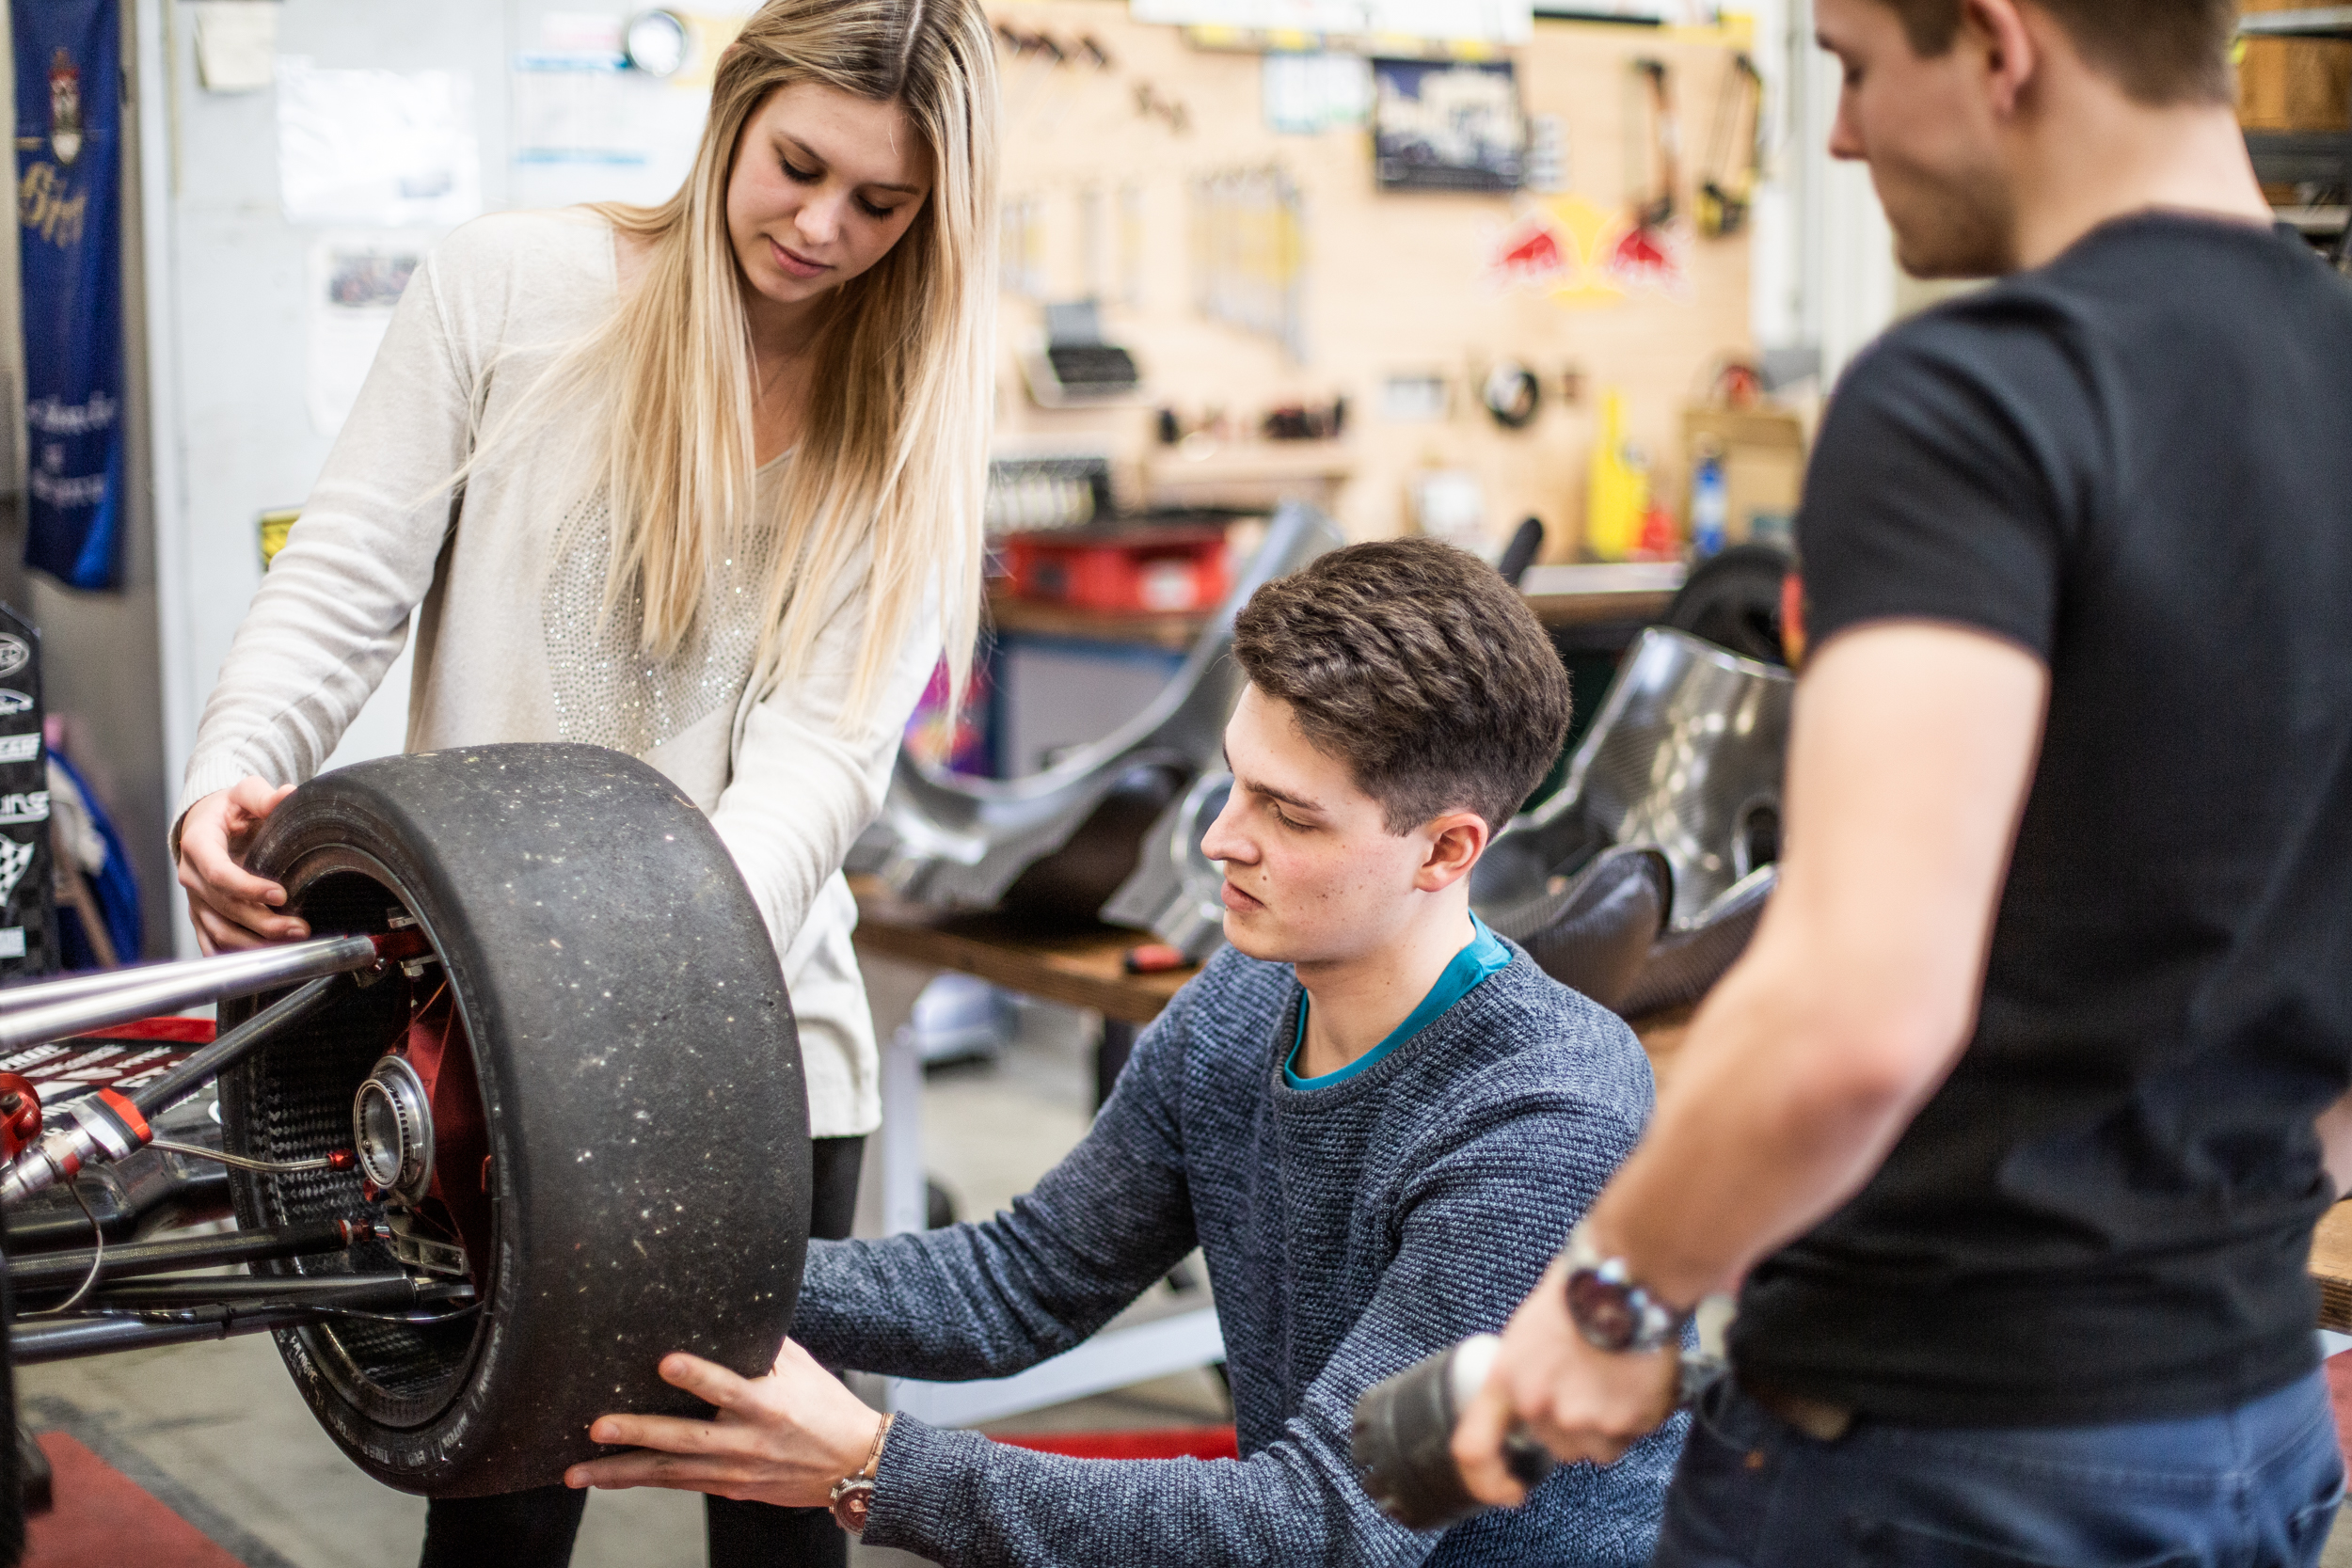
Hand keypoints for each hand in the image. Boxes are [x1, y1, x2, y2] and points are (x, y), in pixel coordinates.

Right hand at [175, 778, 304, 951]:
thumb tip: (288, 794)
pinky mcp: (201, 913)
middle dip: (262, 923)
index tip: (280, 895)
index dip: (247, 889)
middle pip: (224, 908)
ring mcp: (195, 899)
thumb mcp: (245, 793)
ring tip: (292, 944)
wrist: (205, 822)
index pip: (219, 874)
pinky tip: (263, 961)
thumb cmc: (228, 808)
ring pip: (219, 931)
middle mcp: (191, 876)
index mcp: (198, 845)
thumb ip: (263, 796)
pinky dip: (235, 954)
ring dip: (254, 943)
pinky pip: (212, 941)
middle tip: (299, 928)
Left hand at [564, 1340, 883, 1508]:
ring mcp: (734, 1469)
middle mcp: (747, 1441)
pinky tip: (603, 1479)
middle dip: (638, 1433)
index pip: (727, 1387)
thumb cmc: (826, 1406)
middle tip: (598, 1427)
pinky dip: (636, 1481)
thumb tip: (725, 1310)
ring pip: (668, 1472)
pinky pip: (675, 1484)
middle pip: (684, 1439)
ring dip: (619, 1471)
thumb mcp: (802, 1369)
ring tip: (575, 1471)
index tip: (664, 1362)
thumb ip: (763, 1347)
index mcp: (768, 1404)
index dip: (696, 1375)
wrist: (853, 1466)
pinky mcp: (728, 1487)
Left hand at [1450, 1259, 1680, 1507]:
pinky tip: (1637, 1380)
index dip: (1489, 1482)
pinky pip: (1632, 1437)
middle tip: (1592, 1383)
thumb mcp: (1527, 1334)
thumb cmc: (1577, 1291)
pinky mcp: (1624, 1422)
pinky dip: (1638, 1418)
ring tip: (1617, 1377)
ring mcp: (1582, 1418)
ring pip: (1597, 1448)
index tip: (1511, 1492)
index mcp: (1506, 1380)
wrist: (1626, 1280)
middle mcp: (1538, 1406)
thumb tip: (1532, 1407)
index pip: (1474, 1449)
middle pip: (1557, 1447)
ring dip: (1609, 1424)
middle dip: (1576, 1426)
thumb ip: (1524, 1378)